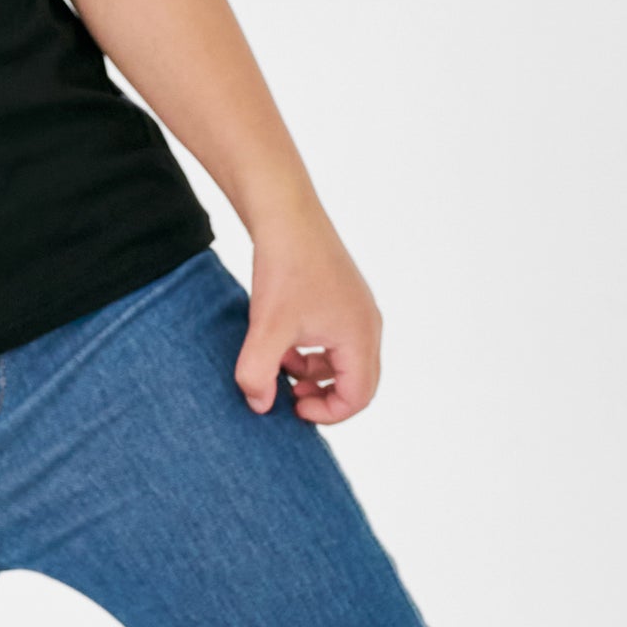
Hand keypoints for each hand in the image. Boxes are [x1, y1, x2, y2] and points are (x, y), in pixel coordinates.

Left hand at [234, 215, 382, 424]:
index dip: (326, 413)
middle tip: (287, 396)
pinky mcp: (342, 294)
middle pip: (357, 381)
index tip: (291, 408)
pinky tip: (280, 339)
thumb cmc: (282, 268)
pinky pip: (336, 336)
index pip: (358, 398)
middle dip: (322, 395)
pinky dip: (312, 348)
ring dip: (314, 371)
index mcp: (360, 337)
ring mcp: (357, 307)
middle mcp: (368, 324)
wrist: (285, 213)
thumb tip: (259, 406)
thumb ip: (258, 373)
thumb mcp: (265, 327)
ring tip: (278, 364)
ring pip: (345, 358)